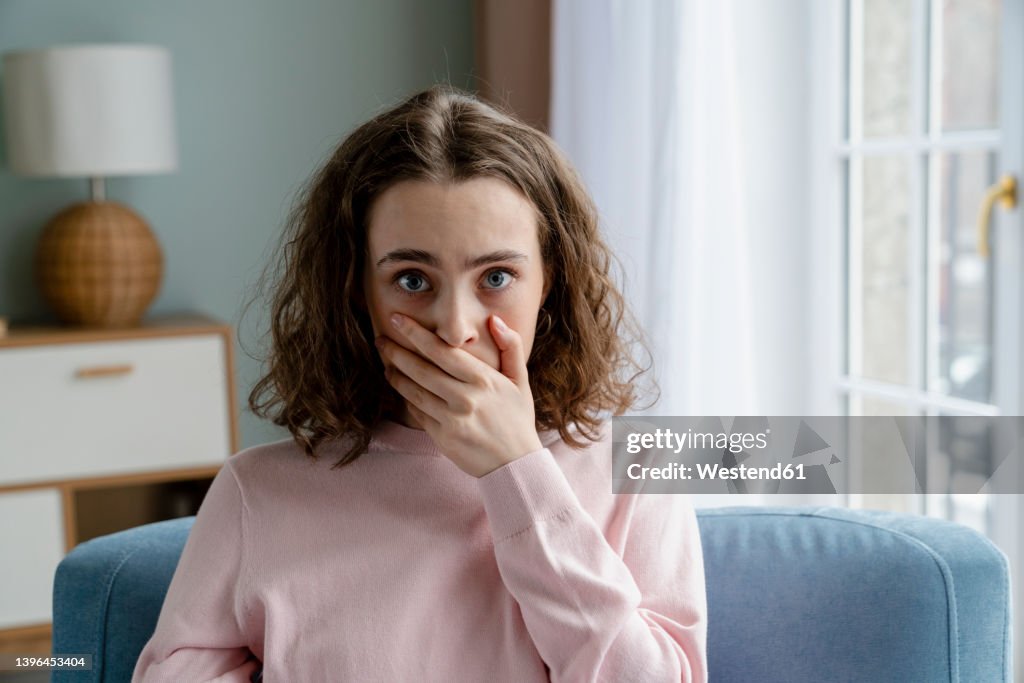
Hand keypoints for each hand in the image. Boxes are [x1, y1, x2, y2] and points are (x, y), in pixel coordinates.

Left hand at [375, 312, 543, 477]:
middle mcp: (465, 398)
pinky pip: (417, 412)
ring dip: (396, 375)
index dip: (415, 333)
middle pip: (421, 369)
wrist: (515, 464)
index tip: (397, 319)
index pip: (442, 351)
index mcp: (483, 380)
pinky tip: (401, 387)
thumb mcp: (520, 380)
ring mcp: (451, 419)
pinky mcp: (441, 436)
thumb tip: (494, 320)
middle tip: (381, 339)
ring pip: (414, 391)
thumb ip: (511, 346)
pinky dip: (406, 398)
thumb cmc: (517, 418)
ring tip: (386, 363)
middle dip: (396, 351)